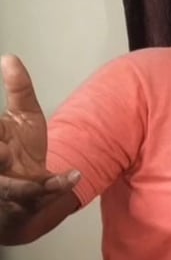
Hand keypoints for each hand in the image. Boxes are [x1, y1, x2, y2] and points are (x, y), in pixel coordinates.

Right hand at [0, 55, 79, 217]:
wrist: (31, 187)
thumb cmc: (21, 149)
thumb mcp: (23, 115)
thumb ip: (18, 89)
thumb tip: (10, 58)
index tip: (2, 136)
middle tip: (3, 150)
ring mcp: (9, 188)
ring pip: (9, 189)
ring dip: (21, 185)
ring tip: (34, 174)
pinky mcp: (30, 202)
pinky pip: (43, 195)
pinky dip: (59, 185)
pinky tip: (74, 175)